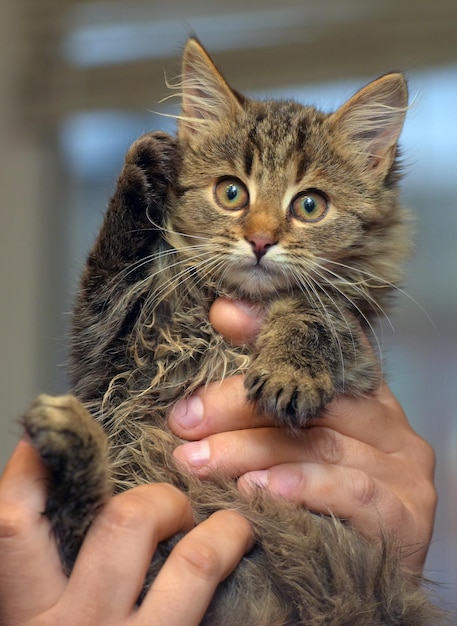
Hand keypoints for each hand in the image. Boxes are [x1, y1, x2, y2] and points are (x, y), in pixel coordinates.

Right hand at [0, 440, 252, 625]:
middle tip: (171, 502)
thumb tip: (58, 503)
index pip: (15, 522)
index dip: (33, 469)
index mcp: (23, 616)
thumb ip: (41, 574)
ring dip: (218, 530)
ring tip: (227, 526)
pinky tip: (239, 552)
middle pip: (123, 524)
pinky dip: (232, 563)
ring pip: (194, 561)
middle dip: (158, 498)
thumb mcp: (34, 622)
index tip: (55, 433)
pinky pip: (217, 598)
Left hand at [169, 298, 436, 571]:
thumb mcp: (284, 441)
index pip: (325, 346)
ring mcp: (403, 467)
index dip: (273, 331)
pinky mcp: (405, 513)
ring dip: (252, 451)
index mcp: (362, 396)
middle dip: (239, 406)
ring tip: (201, 461)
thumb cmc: (314, 502)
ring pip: (320, 444)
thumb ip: (258, 386)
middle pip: (311, 398)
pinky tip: (259, 491)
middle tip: (184, 421)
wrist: (357, 582)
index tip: (222, 319)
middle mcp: (387, 423)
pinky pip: (352, 491)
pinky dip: (303, 487)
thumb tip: (224, 312)